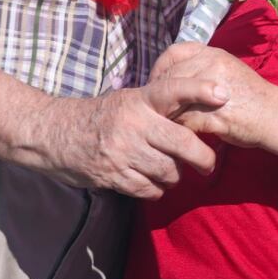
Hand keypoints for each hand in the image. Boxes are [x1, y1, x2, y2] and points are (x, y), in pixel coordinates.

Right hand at [22, 75, 227, 198]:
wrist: (54, 134)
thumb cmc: (99, 115)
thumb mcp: (125, 100)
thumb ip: (155, 106)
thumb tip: (195, 109)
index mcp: (138, 100)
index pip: (173, 89)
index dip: (199, 89)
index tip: (223, 93)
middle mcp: (133, 123)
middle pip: (182, 142)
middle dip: (202, 157)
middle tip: (209, 164)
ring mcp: (123, 151)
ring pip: (168, 171)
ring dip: (175, 176)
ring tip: (171, 172)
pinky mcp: (113, 175)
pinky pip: (149, 189)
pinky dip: (156, 190)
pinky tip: (152, 183)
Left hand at [154, 43, 277, 160]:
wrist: (275, 115)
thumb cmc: (251, 96)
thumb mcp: (228, 70)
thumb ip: (203, 68)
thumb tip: (173, 76)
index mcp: (214, 54)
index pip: (174, 52)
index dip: (161, 68)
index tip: (157, 83)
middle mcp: (211, 66)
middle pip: (170, 78)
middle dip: (160, 95)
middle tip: (157, 109)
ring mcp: (212, 89)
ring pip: (174, 100)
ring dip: (168, 114)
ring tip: (166, 123)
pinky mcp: (213, 114)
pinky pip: (184, 121)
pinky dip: (179, 129)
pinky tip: (180, 135)